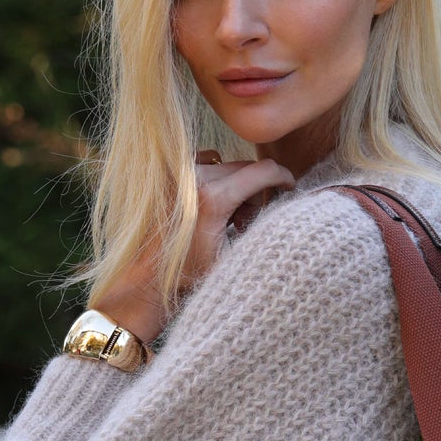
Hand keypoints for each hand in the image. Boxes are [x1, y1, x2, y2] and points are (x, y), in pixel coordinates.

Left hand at [95, 151, 295, 341]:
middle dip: (256, 191)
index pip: (262, 171)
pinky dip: (215, 177)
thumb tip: (285, 208)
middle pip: (245, 168)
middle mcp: (194, 179)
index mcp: (213, 199)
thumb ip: (261, 228)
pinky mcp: (169, 174)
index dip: (283, 177)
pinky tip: (210, 202)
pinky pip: (206, 161)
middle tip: (247, 222)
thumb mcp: (235, 256)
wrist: (149, 278)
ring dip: (235, 185)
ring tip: (226, 217)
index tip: (290, 186)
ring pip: (227, 166)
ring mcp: (179, 174)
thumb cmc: (192, 274)